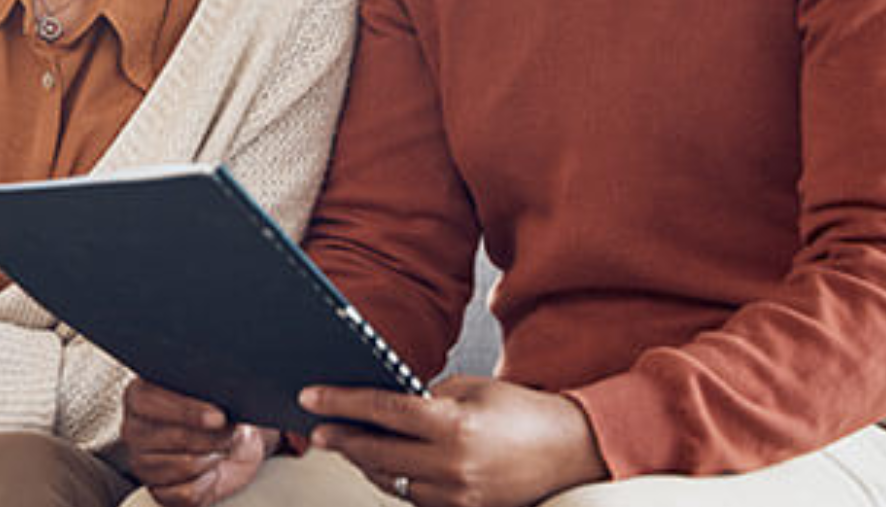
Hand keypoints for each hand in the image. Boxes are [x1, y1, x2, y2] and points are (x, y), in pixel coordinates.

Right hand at [121, 377, 276, 506]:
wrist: (230, 446)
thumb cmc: (216, 416)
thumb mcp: (216, 396)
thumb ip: (210, 393)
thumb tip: (220, 409)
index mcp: (138, 397)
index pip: (151, 401)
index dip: (187, 410)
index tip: (217, 417)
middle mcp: (134, 429)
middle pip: (174, 436)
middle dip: (211, 437)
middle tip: (229, 434)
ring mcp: (141, 462)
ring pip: (184, 466)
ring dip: (211, 459)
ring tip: (220, 451)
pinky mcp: (156, 491)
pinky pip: (186, 493)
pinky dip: (207, 484)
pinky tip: (210, 472)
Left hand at [303, 377, 605, 506]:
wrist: (575, 451)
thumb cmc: (525, 412)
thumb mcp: (472, 389)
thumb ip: (426, 397)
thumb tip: (385, 405)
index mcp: (454, 426)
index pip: (382, 412)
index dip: (341, 403)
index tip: (310, 398)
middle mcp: (453, 466)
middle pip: (377, 453)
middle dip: (343, 438)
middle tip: (320, 427)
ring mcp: (458, 497)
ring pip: (392, 480)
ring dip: (367, 462)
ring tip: (349, 442)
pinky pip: (416, 498)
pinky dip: (398, 479)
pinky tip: (385, 463)